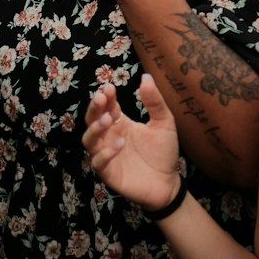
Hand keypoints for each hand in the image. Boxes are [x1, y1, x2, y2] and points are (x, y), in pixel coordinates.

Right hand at [83, 77, 182, 209]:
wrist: (169, 183)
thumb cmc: (164, 152)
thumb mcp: (164, 122)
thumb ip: (154, 101)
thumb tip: (145, 76)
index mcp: (120, 123)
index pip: (107, 106)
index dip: (106, 96)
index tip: (109, 87)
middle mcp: (109, 137)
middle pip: (92, 120)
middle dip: (94, 108)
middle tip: (102, 98)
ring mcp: (107, 155)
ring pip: (89, 140)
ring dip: (95, 128)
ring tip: (109, 119)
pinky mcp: (109, 173)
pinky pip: (98, 162)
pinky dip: (105, 152)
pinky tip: (120, 143)